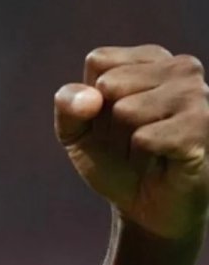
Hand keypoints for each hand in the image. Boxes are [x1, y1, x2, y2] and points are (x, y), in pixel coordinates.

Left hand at [55, 45, 208, 241]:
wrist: (144, 206)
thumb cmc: (114, 159)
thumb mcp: (75, 131)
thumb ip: (68, 105)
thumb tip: (90, 96)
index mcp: (152, 58)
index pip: (99, 61)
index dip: (91, 98)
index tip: (110, 119)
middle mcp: (182, 69)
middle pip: (109, 83)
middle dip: (108, 120)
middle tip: (131, 139)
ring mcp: (198, 97)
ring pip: (127, 109)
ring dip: (126, 139)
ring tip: (146, 148)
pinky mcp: (203, 129)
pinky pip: (146, 137)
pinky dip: (142, 154)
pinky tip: (161, 159)